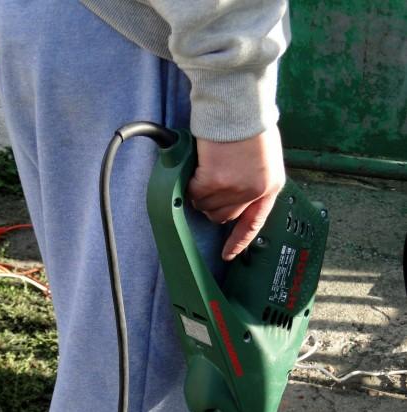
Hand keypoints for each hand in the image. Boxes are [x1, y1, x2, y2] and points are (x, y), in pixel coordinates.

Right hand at [186, 125, 284, 260]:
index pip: (254, 223)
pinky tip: (197, 168)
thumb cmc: (250, 122)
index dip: (239, 241)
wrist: (240, 105)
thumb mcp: (263, 156)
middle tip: (208, 186)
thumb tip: (234, 193)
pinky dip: (191, 183)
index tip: (228, 254)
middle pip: (225, 217)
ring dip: (200, 193)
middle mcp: (254, 192)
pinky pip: (195, 193)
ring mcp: (234, 189)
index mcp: (271, 186)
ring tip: (204, 171)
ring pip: (206, 206)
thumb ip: (253, 177)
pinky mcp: (214, 181)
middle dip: (213, 206)